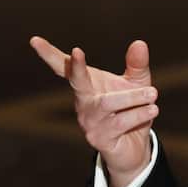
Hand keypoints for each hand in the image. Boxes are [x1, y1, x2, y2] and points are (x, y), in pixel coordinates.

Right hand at [29, 36, 157, 186]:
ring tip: (153, 94)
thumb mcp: (138, 84)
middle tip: (77, 52)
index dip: (49, 54)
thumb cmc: (133, 110)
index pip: (65, 67)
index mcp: (88, 85)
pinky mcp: (98, 138)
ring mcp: (88, 121)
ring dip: (133, 97)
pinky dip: (139, 114)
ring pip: (108, 103)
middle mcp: (84, 102)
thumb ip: (137, 65)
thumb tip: (140, 43)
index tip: (34, 40)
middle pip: (77, 82)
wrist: (136, 147)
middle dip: (76, 67)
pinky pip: (120, 122)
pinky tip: (151, 111)